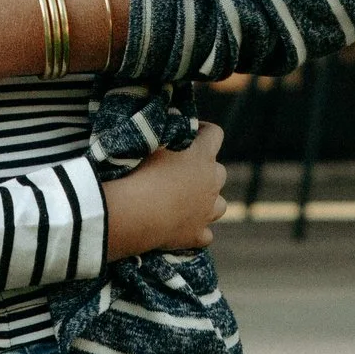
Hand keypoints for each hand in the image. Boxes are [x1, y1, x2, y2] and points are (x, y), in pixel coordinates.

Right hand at [102, 122, 228, 257]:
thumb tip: (171, 118)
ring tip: (186, 200)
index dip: (204, 131)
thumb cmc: (140, 172)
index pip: (215, 134)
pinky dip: (197, 230)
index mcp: (202, 156)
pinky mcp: (196, 235)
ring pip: (220, 205)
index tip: (192, 132)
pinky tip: (183, 227)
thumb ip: (166, 132)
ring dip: (207, 201)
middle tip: (182, 170)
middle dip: (206, 169)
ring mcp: (206, 212)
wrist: (134, 213)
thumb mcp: (152, 142)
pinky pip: (205, 234)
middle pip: (219, 172)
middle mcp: (211, 184)